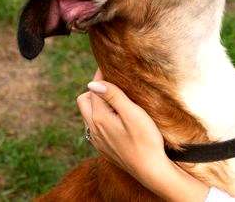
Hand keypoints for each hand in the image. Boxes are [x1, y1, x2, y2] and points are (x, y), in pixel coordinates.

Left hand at [78, 69, 208, 201]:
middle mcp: (92, 129)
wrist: (150, 169)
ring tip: (115, 99)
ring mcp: (96, 140)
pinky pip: (94, 127)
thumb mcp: (133, 113)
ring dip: (97, 104)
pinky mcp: (103, 148)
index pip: (94, 88)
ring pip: (88, 114)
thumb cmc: (145, 140)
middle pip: (84, 100)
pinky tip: (116, 118)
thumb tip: (92, 82)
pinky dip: (100, 117)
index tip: (111, 65)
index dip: (102, 74)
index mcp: (98, 117)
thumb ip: (113, 96)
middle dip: (95, 89)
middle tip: (114, 83)